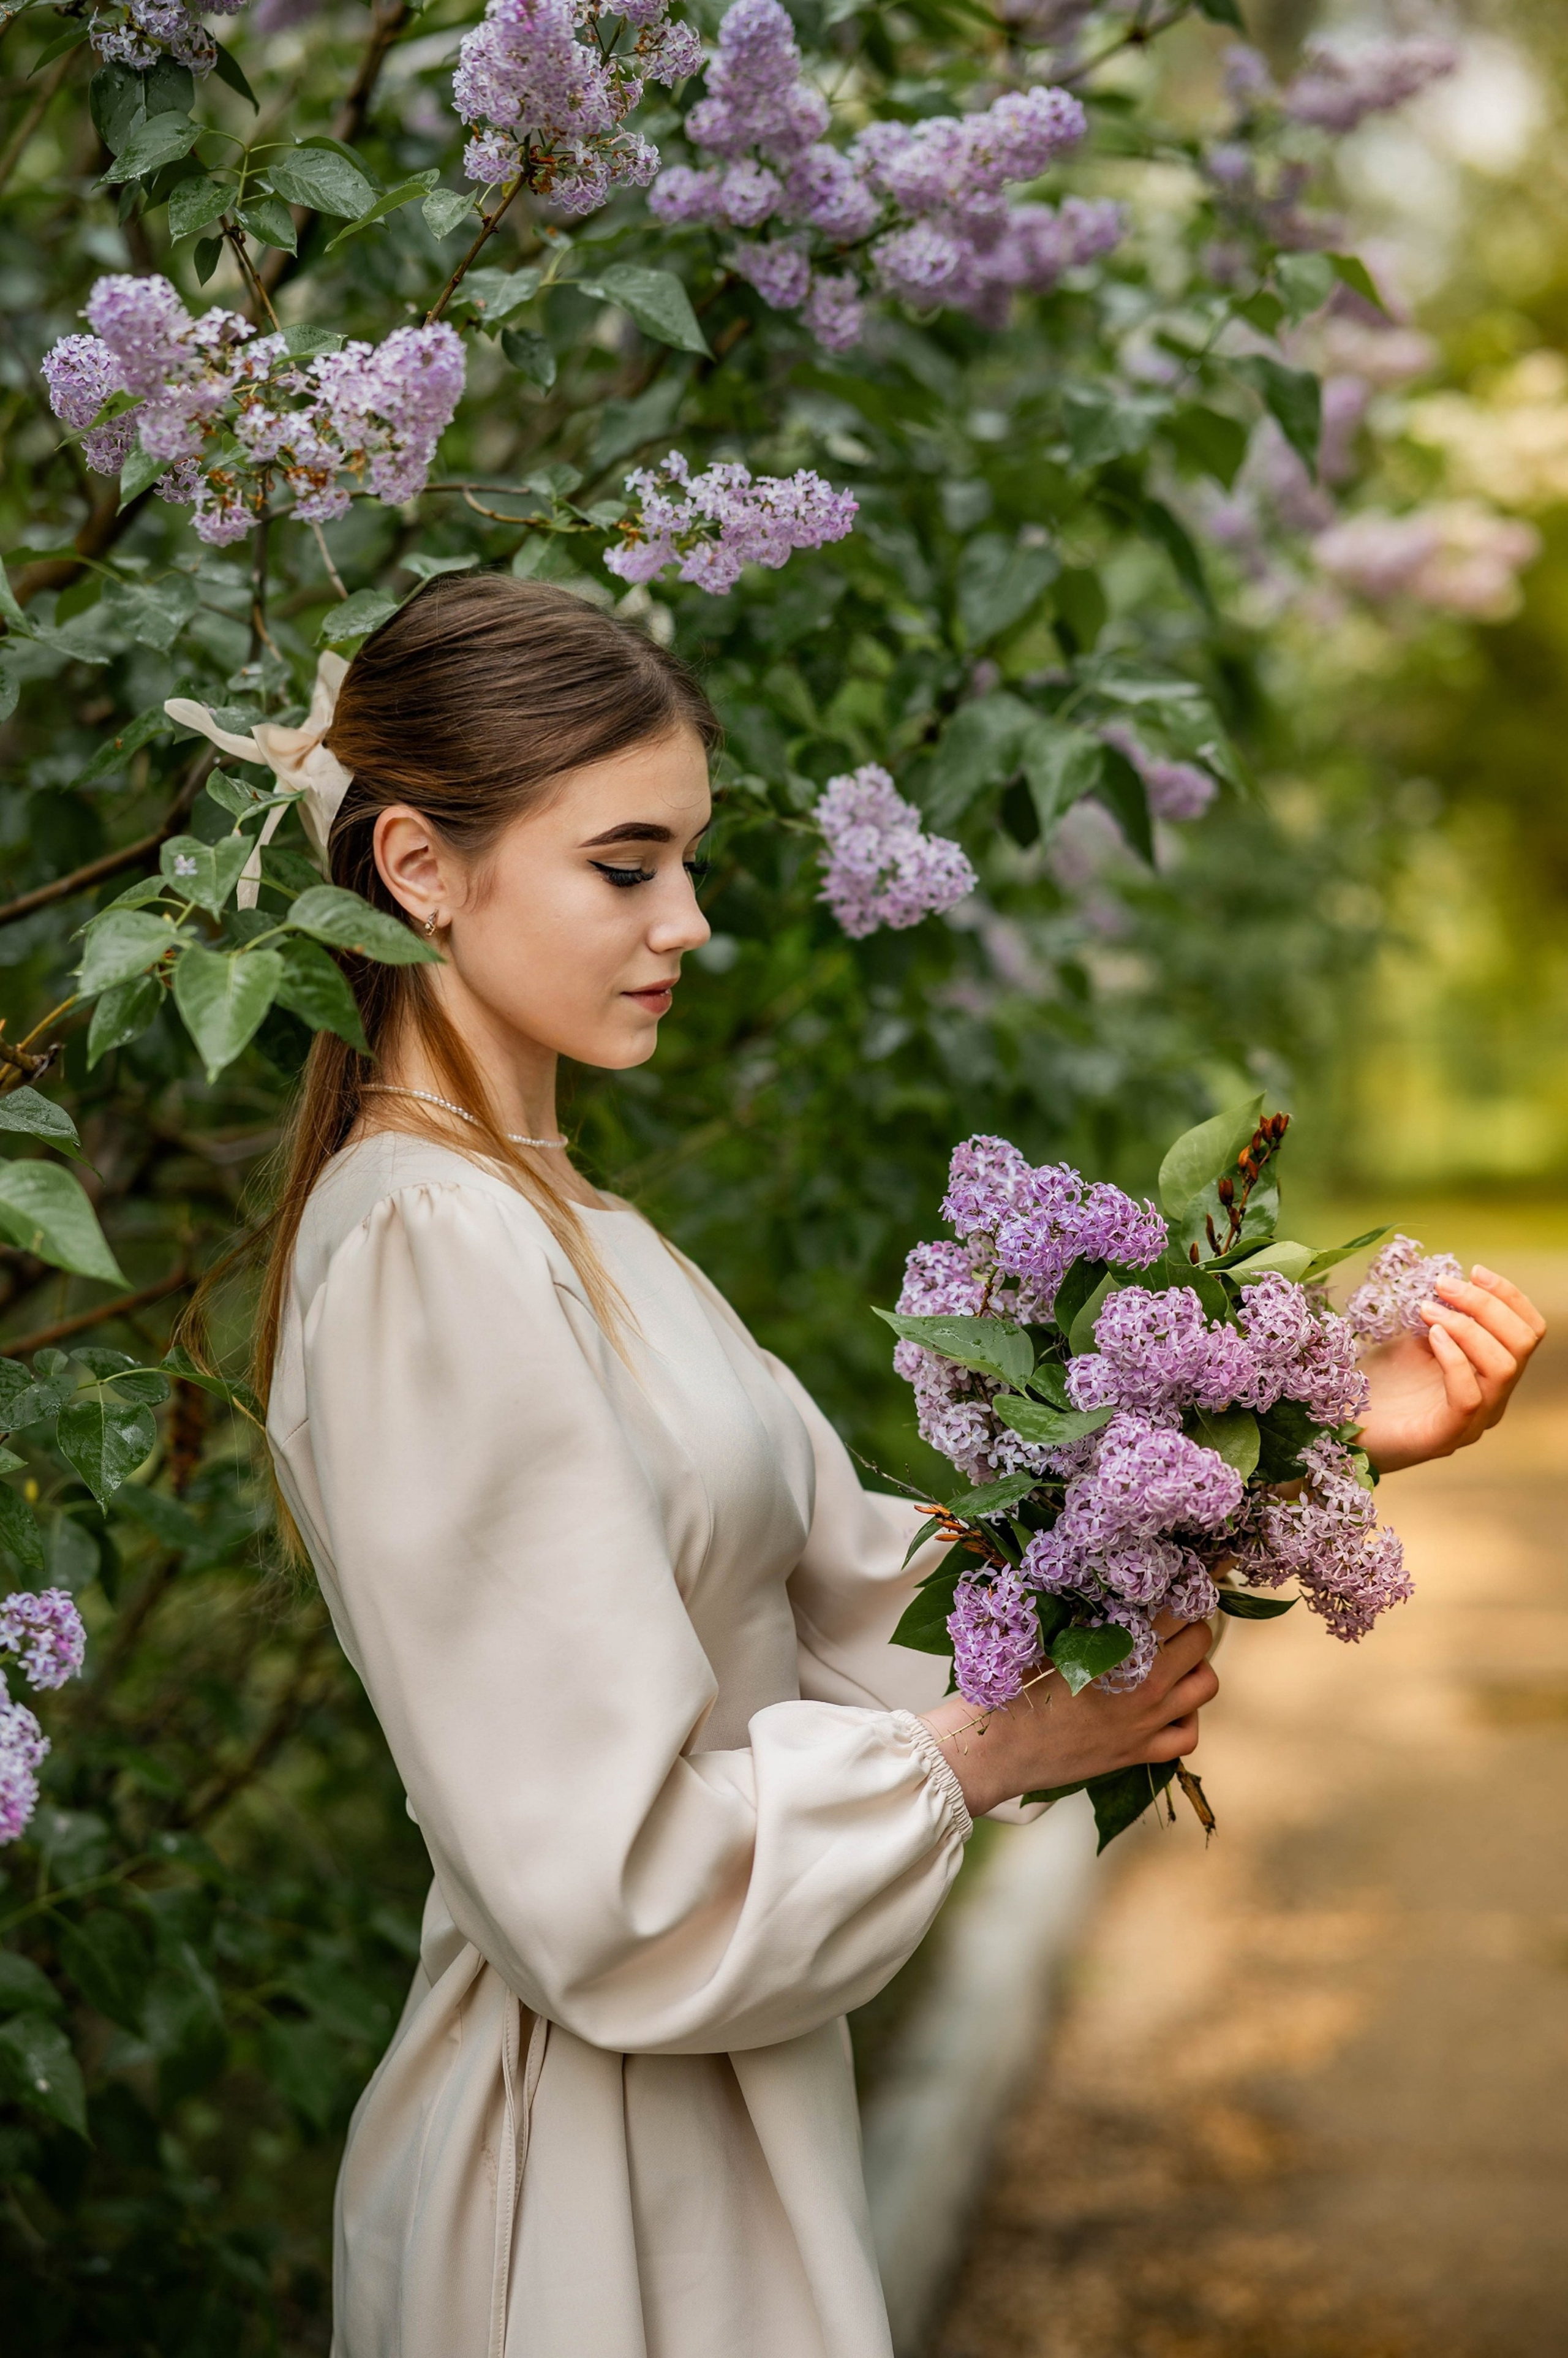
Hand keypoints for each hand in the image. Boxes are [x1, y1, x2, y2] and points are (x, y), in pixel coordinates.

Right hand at [919, 1617, 1217, 1819]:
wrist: (997, 1753)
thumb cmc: (1012, 1691)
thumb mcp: (1045, 1640)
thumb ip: (1082, 1617)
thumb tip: (1103, 1588)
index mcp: (1120, 1650)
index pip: (1173, 1608)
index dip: (1177, 1588)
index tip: (1172, 1580)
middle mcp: (1145, 1686)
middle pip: (1199, 1641)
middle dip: (1189, 1622)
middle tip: (1169, 1617)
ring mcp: (1146, 1723)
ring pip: (1205, 1686)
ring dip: (1196, 1666)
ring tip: (1174, 1658)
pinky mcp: (1138, 1753)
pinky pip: (1187, 1736)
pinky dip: (1186, 1718)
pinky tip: (1167, 1706)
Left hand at [1356, 1265, 1546, 1474]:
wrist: (1338, 1423)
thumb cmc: (1377, 1382)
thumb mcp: (1413, 1339)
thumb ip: (1440, 1317)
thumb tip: (1450, 1282)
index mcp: (1488, 1375)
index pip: (1527, 1332)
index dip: (1509, 1297)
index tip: (1474, 1271)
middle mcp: (1491, 1400)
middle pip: (1520, 1345)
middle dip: (1487, 1305)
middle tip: (1444, 1284)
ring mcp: (1471, 1422)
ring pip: (1503, 1368)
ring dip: (1467, 1326)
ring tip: (1428, 1309)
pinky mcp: (1444, 1437)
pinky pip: (1469, 1397)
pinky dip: (1454, 1359)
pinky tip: (1431, 1336)